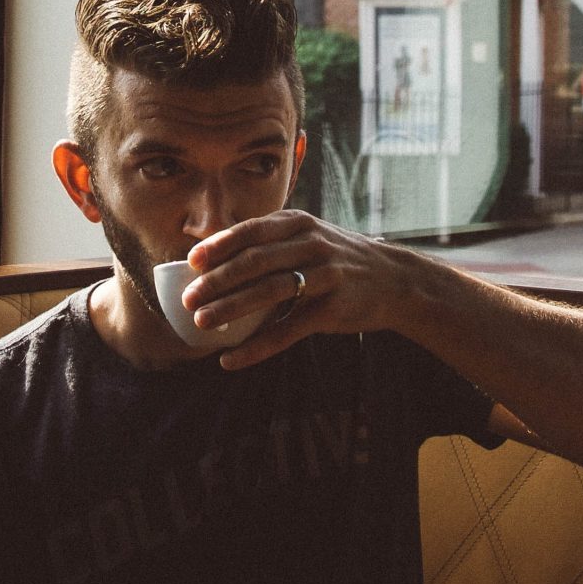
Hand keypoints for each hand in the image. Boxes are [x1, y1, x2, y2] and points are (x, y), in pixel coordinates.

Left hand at [182, 210, 421, 369]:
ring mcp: (325, 275)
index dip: (219, 245)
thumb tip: (209, 256)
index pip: (251, 230)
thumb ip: (269, 241)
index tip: (191, 262)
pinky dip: (257, 347)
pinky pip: (288, 330)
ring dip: (232, 308)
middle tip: (189, 299)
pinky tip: (232, 360)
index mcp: (298, 223)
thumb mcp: (307, 236)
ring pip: (270, 292)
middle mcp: (311, 244)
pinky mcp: (333, 308)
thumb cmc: (336, 259)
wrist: (393, 279)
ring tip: (203, 322)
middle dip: (218, 280)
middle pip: (256, 261)